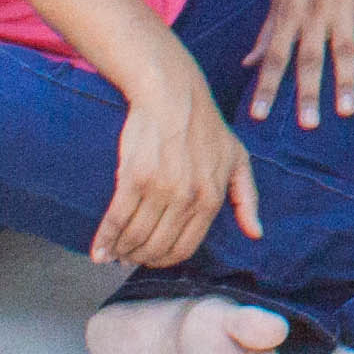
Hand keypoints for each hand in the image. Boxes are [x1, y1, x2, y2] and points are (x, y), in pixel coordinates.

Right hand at [97, 73, 258, 269]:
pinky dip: (104, 240)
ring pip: (135, 236)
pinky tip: (97, 251)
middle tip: (127, 257)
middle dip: (139, 257)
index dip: (164, 260)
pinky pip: (116, 219)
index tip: (150, 259)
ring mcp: (160, 188)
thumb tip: (256, 234)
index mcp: (212, 198)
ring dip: (121, 251)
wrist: (173, 93)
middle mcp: (187, 198)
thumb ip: (247, 199)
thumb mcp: (238, 159)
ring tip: (113, 253)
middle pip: (157, 246)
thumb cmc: (207, 125)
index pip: (184, 248)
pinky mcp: (134, 177)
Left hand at [245, 0, 353, 131]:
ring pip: (343, 50)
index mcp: (288, 12)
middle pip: (309, 58)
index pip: (273, 56)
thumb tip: (247, 64)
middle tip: (309, 124)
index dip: (266, 86)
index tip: (258, 115)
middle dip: (308, 92)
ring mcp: (343, 5)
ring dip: (345, 81)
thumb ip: (267, 31)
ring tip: (346, 111)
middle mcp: (314, 12)